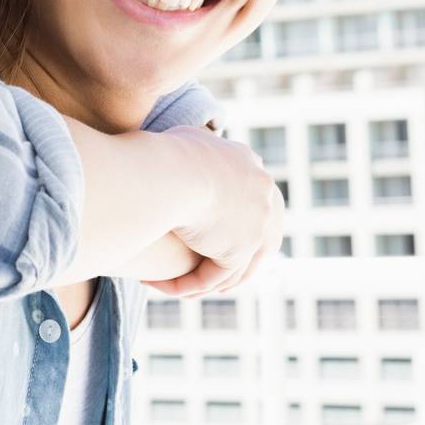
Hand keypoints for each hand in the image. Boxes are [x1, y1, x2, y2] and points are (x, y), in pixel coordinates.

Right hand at [142, 125, 283, 298]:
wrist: (172, 171)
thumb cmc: (169, 152)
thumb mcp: (186, 139)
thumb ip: (196, 145)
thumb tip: (190, 143)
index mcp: (252, 167)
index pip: (254, 197)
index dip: (235, 216)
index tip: (209, 229)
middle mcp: (263, 197)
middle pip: (259, 236)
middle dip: (236, 255)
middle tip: (206, 267)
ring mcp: (256, 227)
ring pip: (237, 265)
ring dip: (208, 278)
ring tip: (182, 284)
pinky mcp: (238, 252)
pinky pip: (212, 277)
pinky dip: (186, 285)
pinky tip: (161, 284)